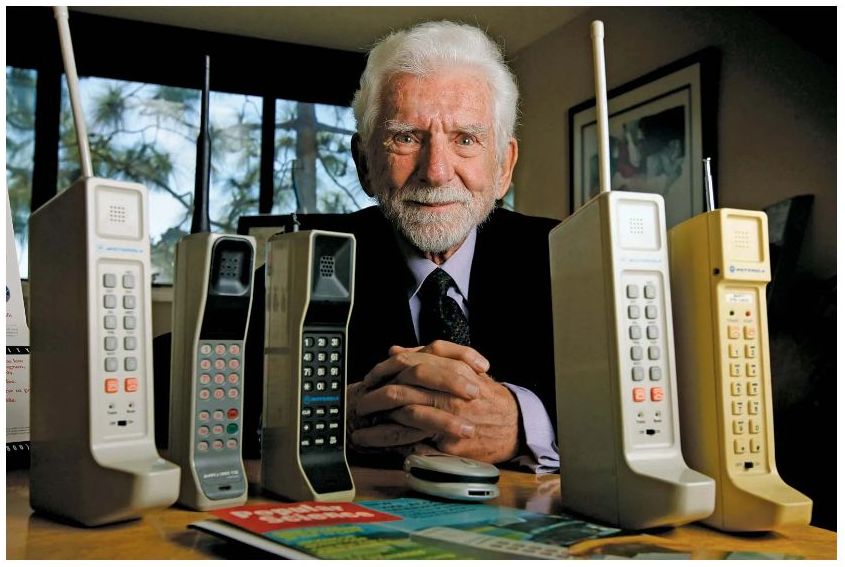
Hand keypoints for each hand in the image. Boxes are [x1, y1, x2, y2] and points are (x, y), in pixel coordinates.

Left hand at [346, 340, 518, 463]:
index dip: (384, 370)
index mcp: (452, 370)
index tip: (370, 377)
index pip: (409, 364)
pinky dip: (388, 441)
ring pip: (404, 413)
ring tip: (359, 426)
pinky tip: (373, 442)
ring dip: (377, 420)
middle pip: (402, 387)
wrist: (514, 425)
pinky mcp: (449, 442)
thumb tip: (394, 350)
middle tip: (361, 402)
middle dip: (375, 395)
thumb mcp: (463, 368)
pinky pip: (412, 440)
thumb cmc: (486, 397)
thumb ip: (430, 358)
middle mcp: (450, 392)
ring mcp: (450, 417)